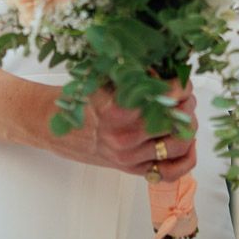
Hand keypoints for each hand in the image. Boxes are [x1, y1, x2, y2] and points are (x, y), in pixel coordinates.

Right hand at [39, 84, 197, 182]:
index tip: (180, 77)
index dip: (179, 84)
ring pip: (178, 144)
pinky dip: (185, 159)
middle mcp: (124, 137)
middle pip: (176, 121)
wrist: (50, 126)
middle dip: (185, 103)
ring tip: (183, 113)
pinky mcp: (131, 169)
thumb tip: (167, 67)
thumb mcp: (101, 78)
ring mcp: (129, 156)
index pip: (164, 97)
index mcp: (117, 111)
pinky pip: (170, 172)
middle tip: (182, 93)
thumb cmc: (75, 99)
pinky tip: (186, 142)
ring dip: (187, 125)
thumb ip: (133, 74)